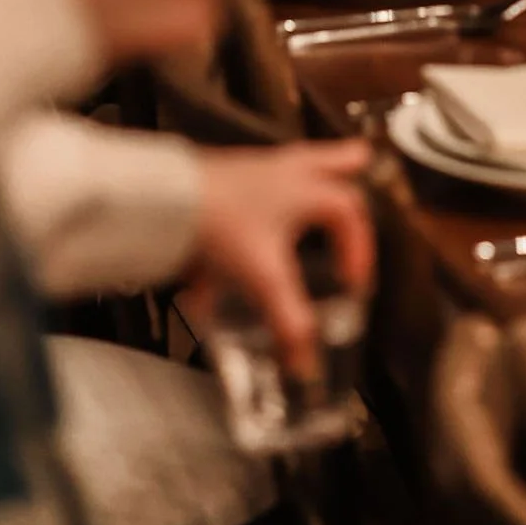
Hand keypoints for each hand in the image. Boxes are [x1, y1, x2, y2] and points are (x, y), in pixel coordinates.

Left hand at [184, 140, 372, 379]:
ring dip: (304, 170)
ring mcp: (250, 170)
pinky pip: (252, 177)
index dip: (359, 246)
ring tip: (309, 171)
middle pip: (325, 161)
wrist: (164, 197)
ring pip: (289, 162)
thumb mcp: (263, 277)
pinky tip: (250, 208)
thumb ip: (288, 321)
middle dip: (345, 165)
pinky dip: (261, 187)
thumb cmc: (218, 222)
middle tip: (361, 162)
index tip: (354, 281)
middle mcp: (282, 175)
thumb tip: (306, 363)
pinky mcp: (219, 175)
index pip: (348, 213)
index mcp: (304, 192)